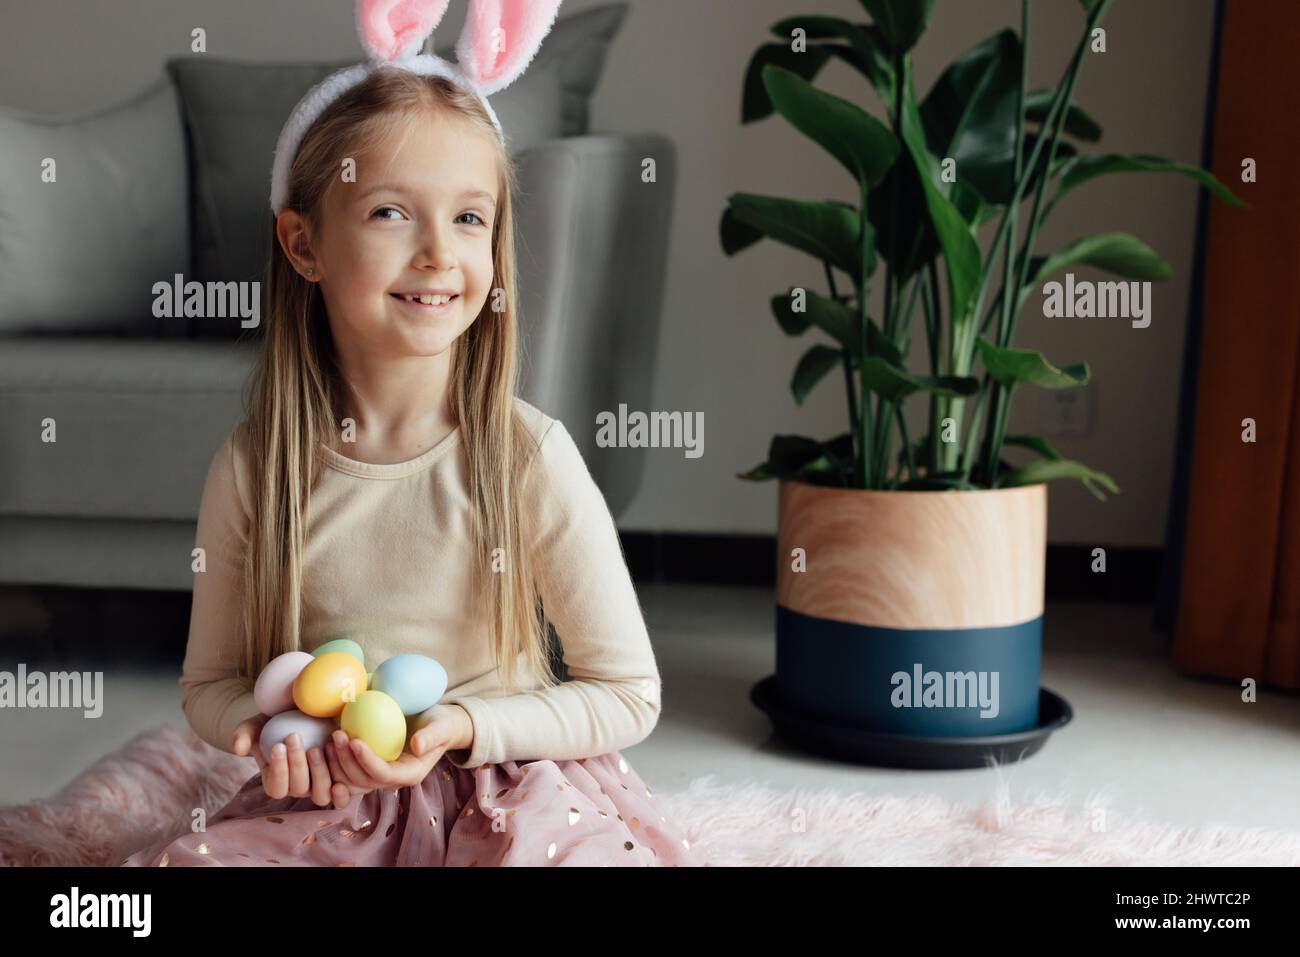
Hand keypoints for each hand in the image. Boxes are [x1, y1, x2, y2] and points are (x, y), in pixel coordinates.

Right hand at [231, 715, 356, 808]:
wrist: (299, 715)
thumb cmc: (274, 721)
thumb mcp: (255, 725)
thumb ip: (243, 735)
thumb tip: (238, 749)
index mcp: (276, 781)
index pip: (276, 787)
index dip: (278, 770)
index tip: (278, 745)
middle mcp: (298, 788)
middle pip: (298, 789)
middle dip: (296, 764)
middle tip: (294, 737)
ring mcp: (319, 785)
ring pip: (321, 794)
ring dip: (320, 772)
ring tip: (319, 746)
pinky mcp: (339, 778)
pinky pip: (342, 792)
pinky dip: (342, 787)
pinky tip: (343, 763)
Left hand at [326, 705, 471, 808]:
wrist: (435, 725)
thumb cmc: (440, 724)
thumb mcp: (442, 727)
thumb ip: (432, 736)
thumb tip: (417, 746)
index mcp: (409, 774)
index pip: (384, 774)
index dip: (367, 761)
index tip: (355, 740)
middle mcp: (391, 780)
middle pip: (363, 780)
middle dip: (346, 761)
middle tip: (337, 734)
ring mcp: (377, 776)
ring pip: (350, 781)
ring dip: (336, 764)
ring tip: (330, 739)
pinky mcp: (366, 768)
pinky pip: (345, 773)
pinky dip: (333, 764)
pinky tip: (325, 745)